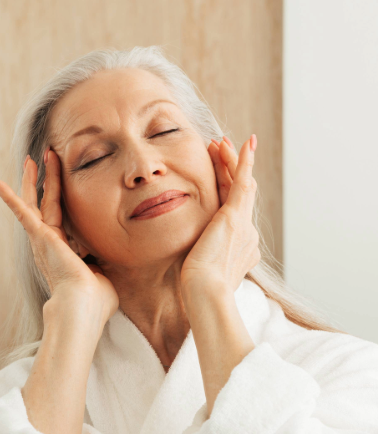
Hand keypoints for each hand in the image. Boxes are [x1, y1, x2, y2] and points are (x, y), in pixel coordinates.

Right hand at [0, 150, 117, 326]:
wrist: (83, 307)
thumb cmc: (95, 299)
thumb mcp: (104, 272)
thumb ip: (103, 260)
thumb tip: (111, 254)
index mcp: (62, 251)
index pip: (60, 219)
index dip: (60, 200)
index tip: (60, 186)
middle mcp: (47, 243)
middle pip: (44, 203)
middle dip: (45, 180)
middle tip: (43, 158)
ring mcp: (41, 239)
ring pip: (35, 201)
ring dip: (33, 179)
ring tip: (31, 158)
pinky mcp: (39, 236)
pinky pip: (22, 211)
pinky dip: (9, 197)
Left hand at [180, 135, 260, 298]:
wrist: (205, 292)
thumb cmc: (195, 289)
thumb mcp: (196, 271)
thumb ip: (194, 260)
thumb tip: (186, 263)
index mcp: (238, 245)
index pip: (232, 209)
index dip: (224, 188)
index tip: (215, 173)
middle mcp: (246, 233)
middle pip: (238, 192)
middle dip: (228, 168)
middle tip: (218, 148)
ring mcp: (243, 224)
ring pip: (241, 184)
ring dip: (232, 161)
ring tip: (221, 142)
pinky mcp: (236, 217)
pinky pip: (243, 183)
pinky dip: (245, 162)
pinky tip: (245, 143)